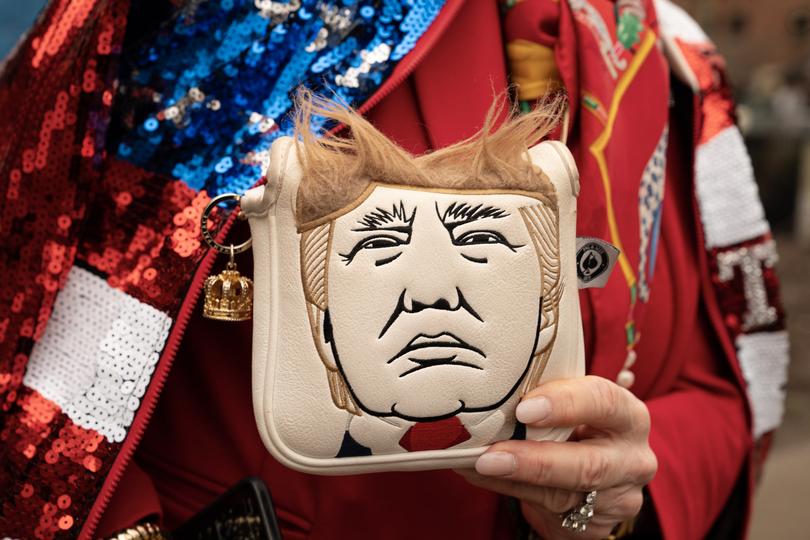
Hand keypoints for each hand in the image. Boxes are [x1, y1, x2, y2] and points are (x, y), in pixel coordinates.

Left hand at [456, 376, 656, 538]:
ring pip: (563, 496)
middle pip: (589, 465)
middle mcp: (633, 459)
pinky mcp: (598, 527)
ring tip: (477, 465)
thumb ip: (548, 398)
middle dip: (535, 461)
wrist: (596, 470)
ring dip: (514, 481)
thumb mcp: (574, 404)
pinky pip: (551, 514)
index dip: (565, 404)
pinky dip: (512, 492)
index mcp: (628, 416)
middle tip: (490, 455)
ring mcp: (620, 498)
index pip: (604, 403)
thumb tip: (492, 391)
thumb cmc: (578, 423)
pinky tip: (485, 478)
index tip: (523, 409)